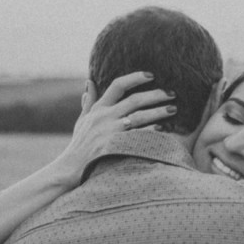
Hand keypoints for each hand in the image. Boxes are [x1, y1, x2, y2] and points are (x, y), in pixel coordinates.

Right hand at [52, 71, 175, 183]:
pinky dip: (149, 132)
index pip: (118, 85)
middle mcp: (104, 117)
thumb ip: (88, 102)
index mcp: (99, 108)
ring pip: (139, 116)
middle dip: (156, 95)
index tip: (151, 75)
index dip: (135, 77)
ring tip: (173, 109)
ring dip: (158, 112)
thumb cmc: (79, 145)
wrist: (70, 168)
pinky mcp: (114, 146)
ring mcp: (109, 131)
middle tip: (172, 94)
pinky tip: (162, 130)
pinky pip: (136, 136)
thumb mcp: (82, 121)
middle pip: (134, 99)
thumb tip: (90, 81)